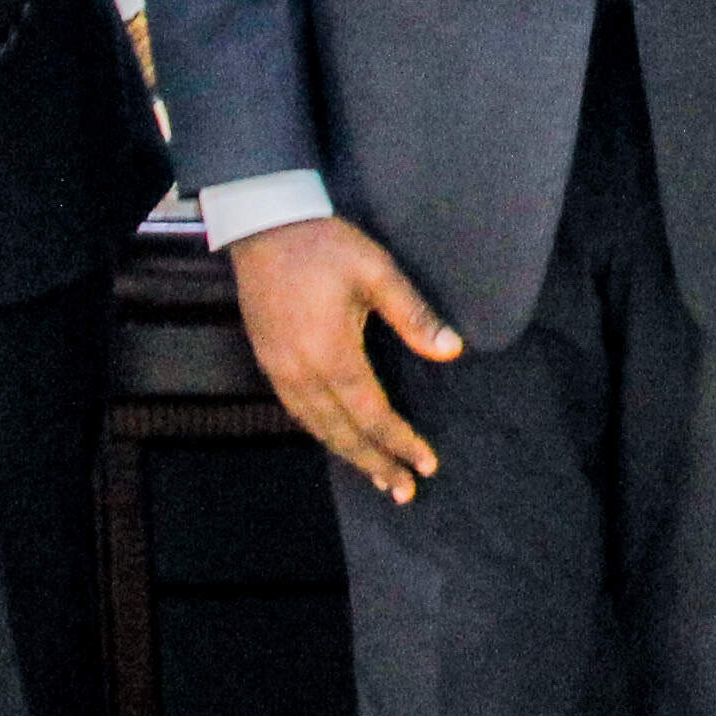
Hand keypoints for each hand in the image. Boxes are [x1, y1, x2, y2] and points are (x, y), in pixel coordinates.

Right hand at [231, 216, 460, 502]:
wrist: (263, 225)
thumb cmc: (325, 245)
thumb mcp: (377, 271)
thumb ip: (414, 315)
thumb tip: (452, 351)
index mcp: (332, 353)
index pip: (372, 414)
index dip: (400, 442)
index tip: (426, 463)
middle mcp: (301, 372)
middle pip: (342, 432)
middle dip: (375, 463)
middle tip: (403, 490)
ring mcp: (279, 370)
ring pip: (316, 427)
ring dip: (348, 454)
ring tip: (376, 475)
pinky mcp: (268, 361)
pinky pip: (297, 412)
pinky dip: (322, 433)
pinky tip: (337, 438)